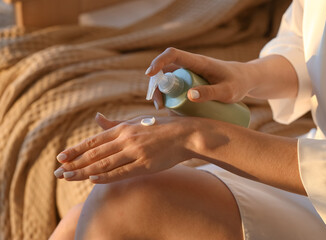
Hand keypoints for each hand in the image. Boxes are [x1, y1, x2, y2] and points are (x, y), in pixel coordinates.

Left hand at [54, 113, 196, 183]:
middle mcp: (126, 138)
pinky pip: (122, 172)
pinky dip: (106, 176)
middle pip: (95, 153)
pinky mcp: (145, 163)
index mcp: (123, 128)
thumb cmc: (161, 128)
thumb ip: (115, 123)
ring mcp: (135, 151)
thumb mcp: (136, 121)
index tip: (61, 157)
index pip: (94, 141)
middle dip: (74, 163)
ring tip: (68, 177)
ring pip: (104, 163)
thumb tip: (96, 118)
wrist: (185, 134)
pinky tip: (93, 180)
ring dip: (84, 171)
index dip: (76, 149)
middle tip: (58, 172)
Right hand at [146, 48, 254, 108]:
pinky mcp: (191, 81)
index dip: (158, 62)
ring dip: (163, 93)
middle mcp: (191, 65)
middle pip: (166, 70)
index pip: (173, 54)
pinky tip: (172, 109)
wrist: (245, 79)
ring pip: (169, 80)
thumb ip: (211, 93)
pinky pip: (175, 86)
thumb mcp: (227, 91)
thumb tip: (189, 96)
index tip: (150, 75)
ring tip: (165, 109)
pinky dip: (170, 96)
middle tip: (160, 105)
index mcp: (198, 62)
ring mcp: (190, 73)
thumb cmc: (238, 83)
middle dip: (158, 86)